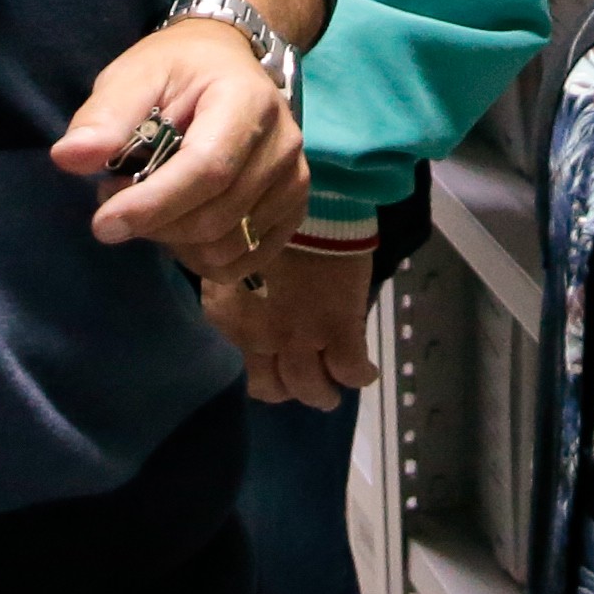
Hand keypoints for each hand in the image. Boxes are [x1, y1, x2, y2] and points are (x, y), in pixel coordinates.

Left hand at [52, 20, 300, 265]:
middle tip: (116, 195)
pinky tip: (180, 225)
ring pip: (227, 246)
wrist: (228, 62)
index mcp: (246, 101)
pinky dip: (203, 258)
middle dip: (154, 221)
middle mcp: (283, 144)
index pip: (206, 168)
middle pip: (215, 215)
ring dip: (175, 241)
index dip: (154, 204)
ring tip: (150, 204)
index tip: (104, 224)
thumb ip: (104, 116)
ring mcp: (294, 180)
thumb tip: (69, 158)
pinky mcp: (294, 210)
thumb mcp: (134, 75)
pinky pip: (244, 260)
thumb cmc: (178, 70)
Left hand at [221, 231, 379, 407]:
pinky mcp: (339, 331)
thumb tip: (236, 291)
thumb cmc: (272, 216)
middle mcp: (259, 337)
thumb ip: (233, 282)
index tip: (274, 351)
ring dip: (323, 392)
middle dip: (290, 388)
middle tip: (305, 378)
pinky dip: (359, 373)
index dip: (262, 359)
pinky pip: (350, 370)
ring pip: (310, 390)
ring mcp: (300, 338)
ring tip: (334, 384)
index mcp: (228, 315)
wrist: (316, 202)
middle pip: (273, 388)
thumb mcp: (235, 252)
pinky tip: (365, 369)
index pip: (243, 355)